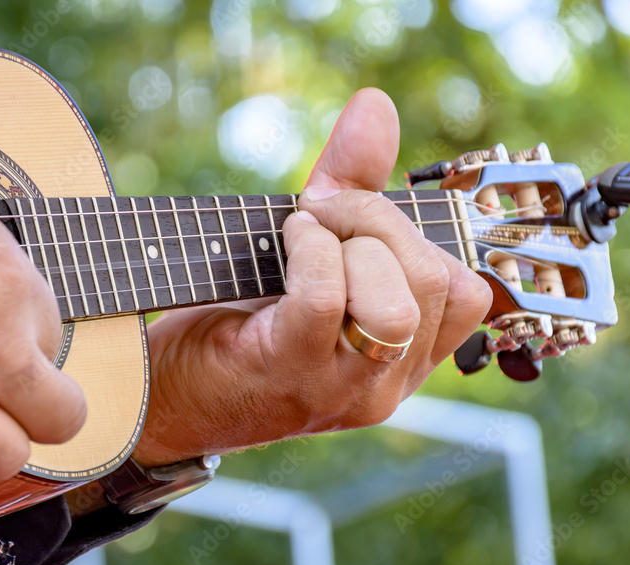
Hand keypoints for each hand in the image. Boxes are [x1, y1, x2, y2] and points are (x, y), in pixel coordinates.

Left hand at [133, 88, 491, 465]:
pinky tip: (287, 241)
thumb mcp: (308, 255)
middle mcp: (386, 385)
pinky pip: (326, 299)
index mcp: (403, 361)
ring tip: (301, 233)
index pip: (466, 294)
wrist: (163, 393)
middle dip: (381, 223)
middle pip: (438, 286)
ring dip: (349, 241)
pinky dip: (309, 250)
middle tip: (322, 214)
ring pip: (397, 301)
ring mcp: (344, 391)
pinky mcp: (292, 375)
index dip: (419, 237)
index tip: (353, 218)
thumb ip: (351, 186)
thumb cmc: (237, 323)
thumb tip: (375, 105)